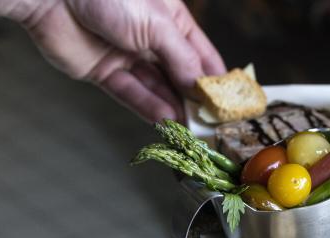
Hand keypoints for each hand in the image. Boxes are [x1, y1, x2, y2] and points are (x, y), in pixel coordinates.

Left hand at [0, 0, 226, 121]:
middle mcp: (149, 36)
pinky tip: (165, 120)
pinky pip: (129, 92)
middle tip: (210, 122)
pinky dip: (147, 106)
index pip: (198, 50)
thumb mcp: (157, 24)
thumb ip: (180, 57)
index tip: (227, 99)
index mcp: (168, 16)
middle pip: (177, 72)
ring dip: (172, 106)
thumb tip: (199, 85)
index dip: (213, 75)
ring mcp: (125, 54)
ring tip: (190, 128)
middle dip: (193, 96)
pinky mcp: (101, 71)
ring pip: (154, 86)